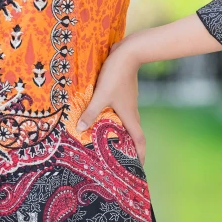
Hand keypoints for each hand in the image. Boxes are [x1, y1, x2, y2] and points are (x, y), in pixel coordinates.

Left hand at [75, 39, 145, 164]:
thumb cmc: (116, 76)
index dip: (140, 155)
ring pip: (126, 121)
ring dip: (120, 131)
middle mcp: (131, 111)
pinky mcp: (123, 92)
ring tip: (108, 140)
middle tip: (121, 158)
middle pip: (133, 133)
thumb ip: (91, 112)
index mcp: (129, 115)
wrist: (127, 54)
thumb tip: (80, 128)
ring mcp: (128, 101)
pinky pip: (120, 110)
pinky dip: (114, 117)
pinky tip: (102, 116)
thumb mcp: (101, 95)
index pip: (139, 140)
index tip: (139, 168)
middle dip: (129, 146)